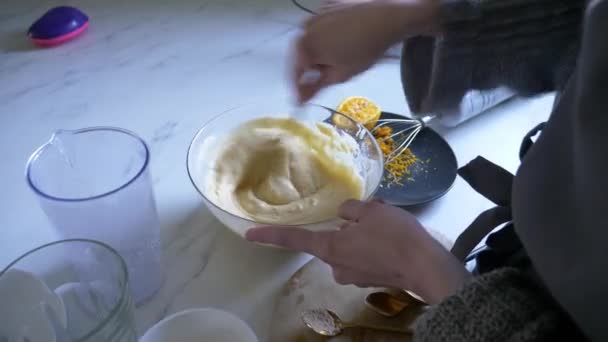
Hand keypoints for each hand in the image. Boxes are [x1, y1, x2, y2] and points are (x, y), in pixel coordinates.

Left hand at [246, 199, 469, 303]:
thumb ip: (351, 210)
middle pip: (332, 240)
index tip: (248, 234)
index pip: (294, 238)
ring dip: (362, 235)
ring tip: (387, 225)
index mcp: (331, 247)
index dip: (270, 235)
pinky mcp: (369, 279)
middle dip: (347, 227)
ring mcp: (353, 276)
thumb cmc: (396, 236)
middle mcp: (336, 266)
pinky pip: (364, 256)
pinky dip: (373, 246)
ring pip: (350, 247)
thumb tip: (345, 215)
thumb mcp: (371, 210)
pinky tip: (391, 239)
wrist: (426, 267)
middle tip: (371, 215)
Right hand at [293, 0, 439, 102]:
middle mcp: (304, 28)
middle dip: (311, 69)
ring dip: (320, 52)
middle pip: (301, 55)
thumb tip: (299, 100)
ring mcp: (316, 15)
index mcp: (304, 47)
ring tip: (339, 58)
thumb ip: (315, 87)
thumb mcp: (339, 75)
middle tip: (326, 78)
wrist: (387, 17)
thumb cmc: (364, 50)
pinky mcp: (328, 6)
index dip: (299, 89)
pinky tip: (345, 41)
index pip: (294, 73)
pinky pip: (322, 27)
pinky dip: (328, 36)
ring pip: (312, 40)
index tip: (303, 102)